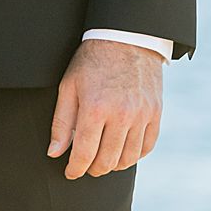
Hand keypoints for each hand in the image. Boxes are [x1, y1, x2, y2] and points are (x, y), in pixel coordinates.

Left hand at [48, 39, 164, 178]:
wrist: (126, 38)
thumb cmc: (91, 61)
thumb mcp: (69, 86)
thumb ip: (61, 122)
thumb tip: (55, 153)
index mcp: (95, 108)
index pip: (84, 153)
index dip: (75, 168)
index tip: (70, 172)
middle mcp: (120, 115)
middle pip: (107, 161)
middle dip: (92, 169)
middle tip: (85, 166)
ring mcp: (141, 115)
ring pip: (128, 159)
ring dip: (113, 165)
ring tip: (102, 160)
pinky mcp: (156, 114)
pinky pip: (146, 147)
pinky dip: (134, 155)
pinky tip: (122, 150)